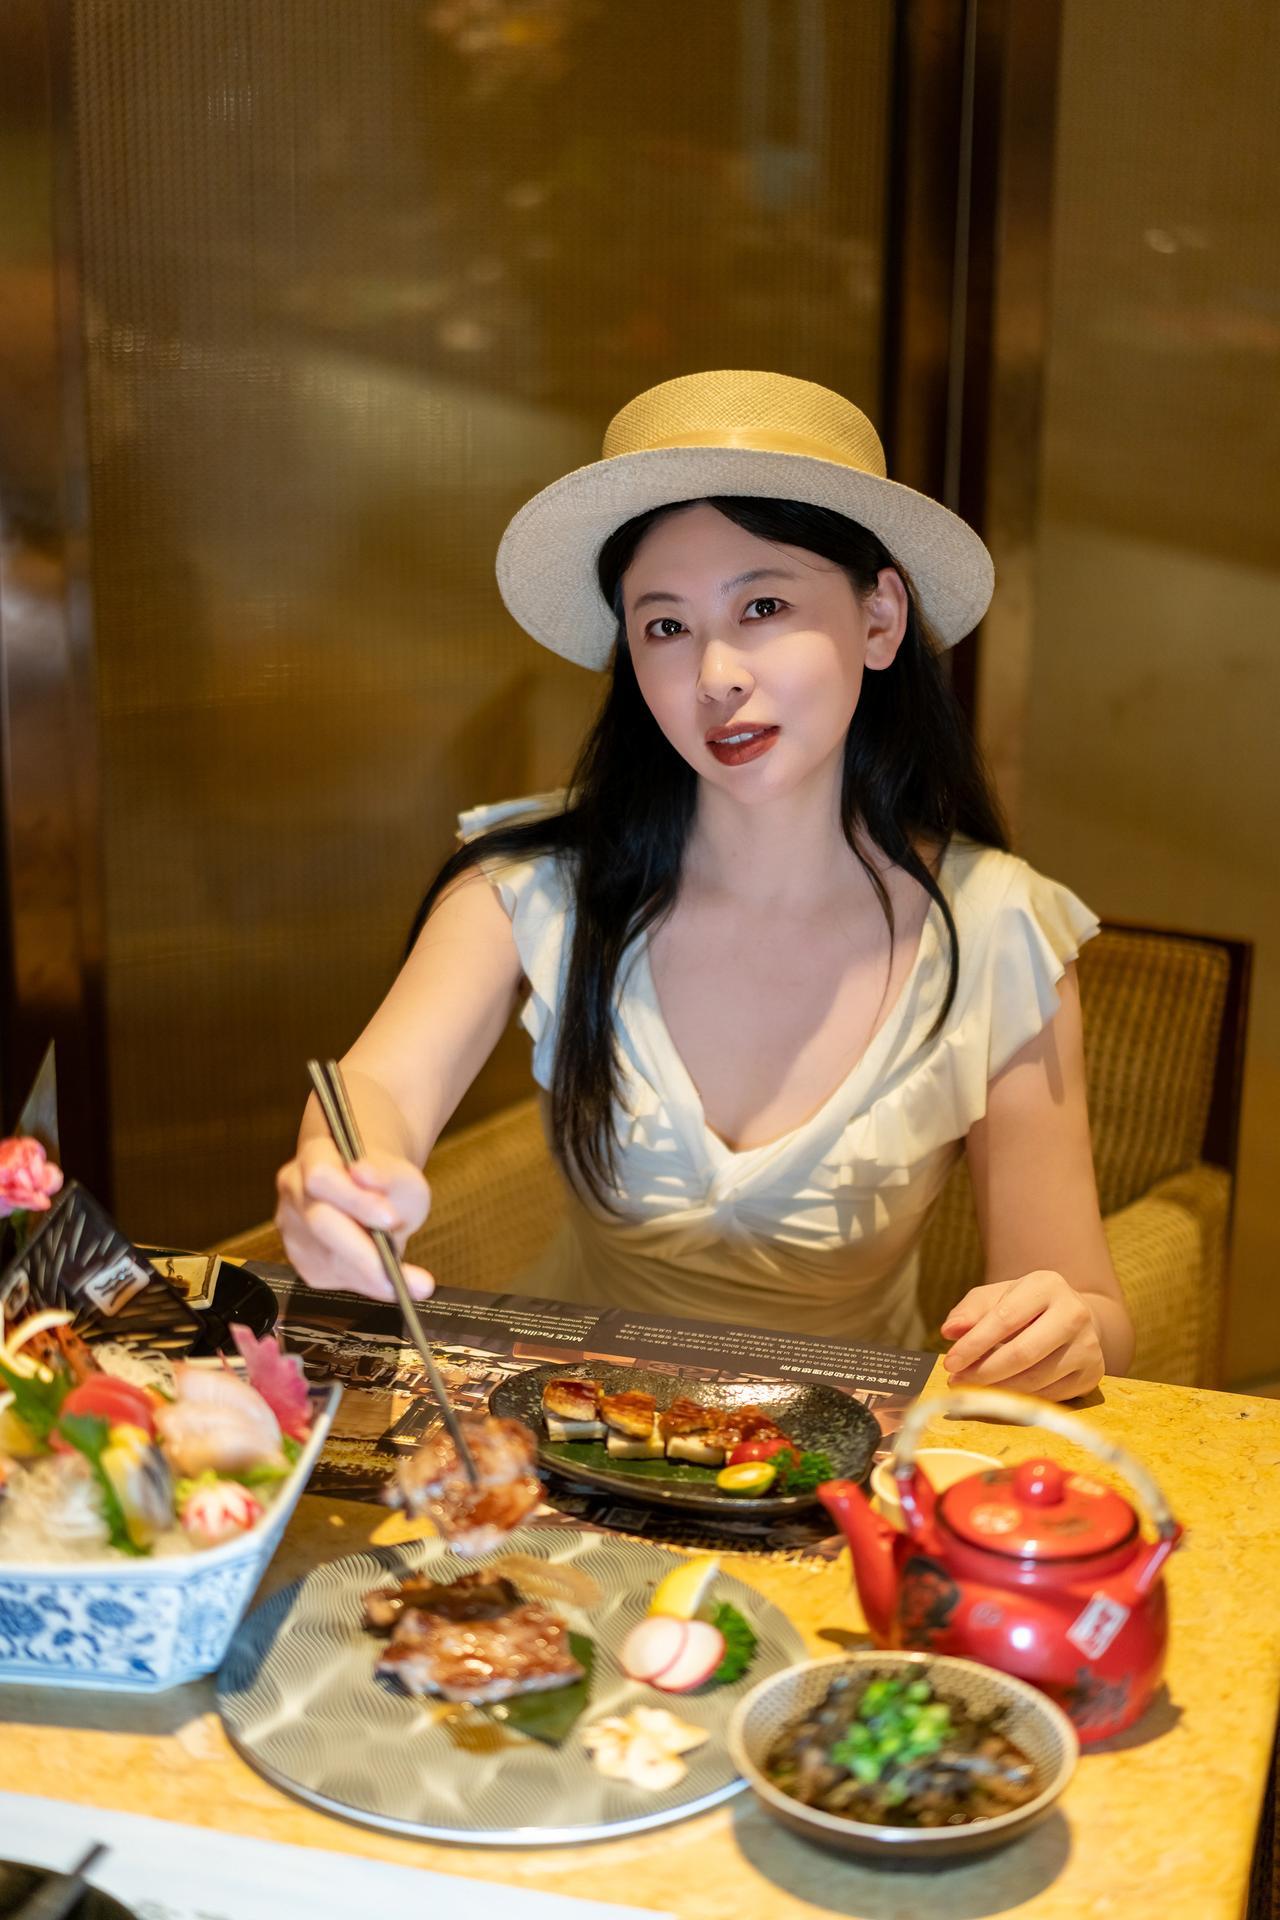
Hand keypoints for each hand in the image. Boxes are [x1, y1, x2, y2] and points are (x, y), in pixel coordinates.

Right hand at [274, 1138, 433, 1302]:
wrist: (372, 1190)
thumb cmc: (386, 1180)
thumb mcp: (400, 1173)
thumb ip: (386, 1174)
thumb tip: (362, 1174)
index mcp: (314, 1156)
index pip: (321, 1177)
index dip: (354, 1200)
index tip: (391, 1219)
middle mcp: (294, 1192)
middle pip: (319, 1222)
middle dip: (365, 1250)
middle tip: (408, 1275)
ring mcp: (293, 1228)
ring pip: (328, 1260)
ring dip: (372, 1272)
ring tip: (414, 1282)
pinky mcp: (302, 1260)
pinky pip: (334, 1278)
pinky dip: (367, 1282)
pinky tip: (391, 1279)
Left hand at [940, 1270, 1104, 1400]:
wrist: (1072, 1318)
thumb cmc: (1025, 1307)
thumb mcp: (996, 1297)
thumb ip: (970, 1312)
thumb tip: (950, 1331)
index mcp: (1047, 1285)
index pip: (1005, 1317)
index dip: (974, 1344)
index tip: (950, 1363)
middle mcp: (1074, 1313)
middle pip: (1023, 1353)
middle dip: (984, 1371)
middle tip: (957, 1381)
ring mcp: (1088, 1345)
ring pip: (1036, 1379)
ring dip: (999, 1390)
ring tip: (973, 1388)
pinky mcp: (1092, 1374)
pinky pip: (1050, 1396)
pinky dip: (1021, 1399)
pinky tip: (1002, 1395)